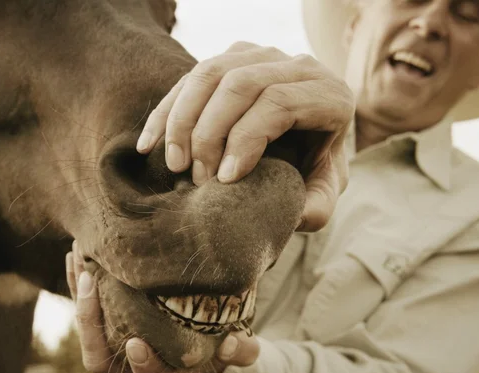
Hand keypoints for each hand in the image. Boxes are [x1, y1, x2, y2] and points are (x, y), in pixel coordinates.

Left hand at [66, 242, 259, 372]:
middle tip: (90, 281)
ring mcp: (118, 343)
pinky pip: (87, 306)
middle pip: (99, 354)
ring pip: (87, 327)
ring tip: (79, 254)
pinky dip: (80, 282)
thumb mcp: (241, 350)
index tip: (137, 344)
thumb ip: (242, 351)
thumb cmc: (223, 346)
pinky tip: (77, 253)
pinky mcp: (109, 322)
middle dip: (89, 319)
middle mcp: (134, 364)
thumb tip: (230, 343)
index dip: (142, 365)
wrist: (207, 340)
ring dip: (80, 292)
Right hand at [137, 42, 353, 231]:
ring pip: (210, 72)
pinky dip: (166, 111)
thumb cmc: (314, 169)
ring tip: (174, 164)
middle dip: (208, 132)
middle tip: (196, 177)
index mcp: (328, 96)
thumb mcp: (324, 193)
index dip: (245, 140)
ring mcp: (262, 56)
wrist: (308, 141)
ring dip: (182, 120)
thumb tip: (289, 211)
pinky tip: (149, 144)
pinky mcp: (232, 58)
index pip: (278, 104)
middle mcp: (298, 67)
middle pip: (240, 84)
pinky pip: (191, 77)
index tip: (224, 180)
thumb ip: (315, 207)